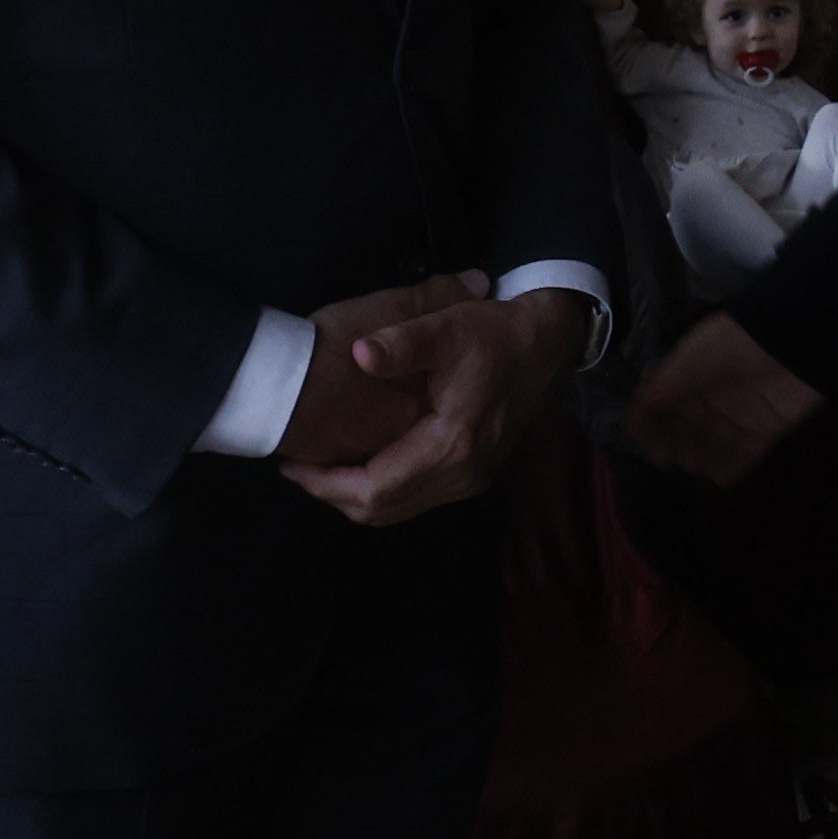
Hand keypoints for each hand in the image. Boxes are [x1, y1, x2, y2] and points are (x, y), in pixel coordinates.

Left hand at [285, 282, 589, 526]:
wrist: (546, 344)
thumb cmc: (494, 334)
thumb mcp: (446, 328)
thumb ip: (400, 342)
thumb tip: (358, 353)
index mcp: (451, 446)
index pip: (374, 489)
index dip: (326, 483)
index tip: (291, 464)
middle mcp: (462, 476)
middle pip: (382, 510)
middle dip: (332, 494)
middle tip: (296, 468)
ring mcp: (469, 480)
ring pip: (397, 509)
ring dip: (355, 495)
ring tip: (318, 467)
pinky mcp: (471, 474)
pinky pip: (414, 497)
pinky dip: (380, 489)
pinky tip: (358, 463)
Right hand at [626, 311, 827, 485]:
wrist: (784, 346)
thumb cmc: (725, 351)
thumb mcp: (680, 366)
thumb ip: (654, 396)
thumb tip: (633, 427)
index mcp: (689, 376)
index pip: (663, 406)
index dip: (653, 428)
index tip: (650, 447)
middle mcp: (712, 396)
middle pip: (688, 427)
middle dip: (677, 444)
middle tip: (673, 459)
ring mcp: (740, 415)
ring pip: (714, 445)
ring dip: (702, 458)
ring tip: (695, 465)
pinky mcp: (767, 431)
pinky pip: (746, 456)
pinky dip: (732, 468)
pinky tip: (719, 476)